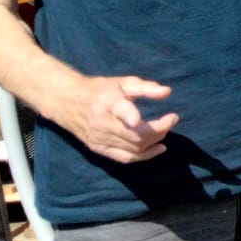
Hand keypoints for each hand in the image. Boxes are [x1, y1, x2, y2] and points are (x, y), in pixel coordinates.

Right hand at [62, 76, 178, 163]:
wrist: (68, 102)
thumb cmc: (100, 90)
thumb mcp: (122, 82)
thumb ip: (145, 87)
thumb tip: (167, 92)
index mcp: (108, 103)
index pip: (124, 112)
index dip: (146, 118)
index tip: (172, 117)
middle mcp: (102, 124)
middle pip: (136, 136)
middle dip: (160, 131)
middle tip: (171, 120)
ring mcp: (99, 139)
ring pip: (133, 149)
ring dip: (154, 142)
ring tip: (165, 130)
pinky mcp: (98, 149)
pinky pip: (124, 158)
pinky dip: (143, 156)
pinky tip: (157, 149)